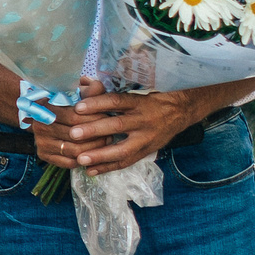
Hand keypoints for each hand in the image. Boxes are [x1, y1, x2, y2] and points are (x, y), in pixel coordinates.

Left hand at [33, 78, 216, 172]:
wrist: (181, 112)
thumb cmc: (151, 99)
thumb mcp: (136, 91)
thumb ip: (109, 90)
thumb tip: (82, 82)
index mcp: (139, 101)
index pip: (117, 101)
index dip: (98, 103)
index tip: (78, 107)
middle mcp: (143, 119)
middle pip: (117, 125)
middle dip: (94, 130)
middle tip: (73, 134)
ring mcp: (146, 138)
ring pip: (122, 149)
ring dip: (100, 155)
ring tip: (80, 159)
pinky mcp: (146, 151)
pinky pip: (126, 162)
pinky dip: (108, 168)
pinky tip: (91, 171)